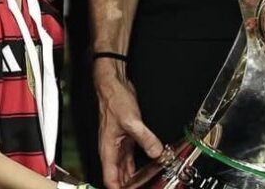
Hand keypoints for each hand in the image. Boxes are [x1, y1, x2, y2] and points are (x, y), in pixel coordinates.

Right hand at [95, 61, 162, 188]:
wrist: (113, 85)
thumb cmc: (114, 100)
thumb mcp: (131, 121)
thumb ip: (145, 138)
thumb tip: (157, 152)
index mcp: (108, 150)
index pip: (110, 179)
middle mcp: (112, 149)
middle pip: (118, 175)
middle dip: (128, 184)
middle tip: (141, 187)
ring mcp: (119, 143)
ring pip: (125, 166)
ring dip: (134, 174)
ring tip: (145, 181)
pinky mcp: (126, 136)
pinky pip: (131, 154)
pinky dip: (139, 161)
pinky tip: (148, 163)